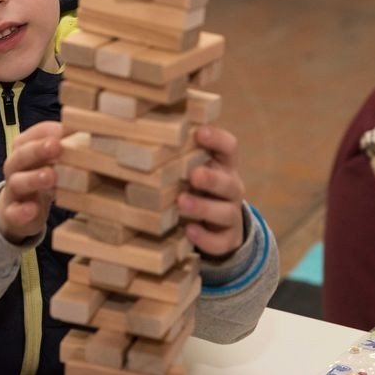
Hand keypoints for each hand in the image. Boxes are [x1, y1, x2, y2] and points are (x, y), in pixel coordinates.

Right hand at [0, 121, 62, 242]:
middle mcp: (15, 167)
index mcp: (23, 149)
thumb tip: (89, 131)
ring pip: (17, 182)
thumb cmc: (40, 178)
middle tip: (56, 146)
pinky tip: (32, 209)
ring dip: (33, 178)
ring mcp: (12, 191)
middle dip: (38, 149)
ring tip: (50, 176)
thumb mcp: (50, 161)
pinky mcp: (12, 214)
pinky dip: (22, 211)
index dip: (46, 132)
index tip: (64, 129)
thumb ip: (64, 147)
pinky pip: (13, 212)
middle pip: (21, 155)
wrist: (18, 210)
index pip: (31, 135)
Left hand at [177, 126, 245, 259]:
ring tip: (182, 202)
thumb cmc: (198, 188)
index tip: (199, 132)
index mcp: (223, 166)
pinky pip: (220, 241)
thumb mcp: (192, 169)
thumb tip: (143, 137)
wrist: (219, 225)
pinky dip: (205, 238)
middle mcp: (231, 189)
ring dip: (204, 207)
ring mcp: (231, 215)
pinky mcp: (227, 239)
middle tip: (194, 175)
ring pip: (226, 212)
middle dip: (212, 179)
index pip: (229, 148)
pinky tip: (189, 231)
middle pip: (229, 183)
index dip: (217, 139)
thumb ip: (179, 156)